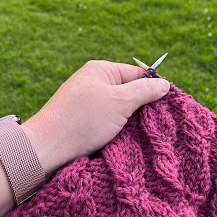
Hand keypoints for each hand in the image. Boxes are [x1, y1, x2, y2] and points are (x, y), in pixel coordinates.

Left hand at [22, 60, 169, 176]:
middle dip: (142, 105)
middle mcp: (93, 82)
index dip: (153, 87)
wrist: (48, 147)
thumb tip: (165, 84)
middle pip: (128, 90)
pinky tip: (125, 136)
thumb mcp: (120, 101)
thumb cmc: (83, 120)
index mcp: (101, 69)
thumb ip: (145, 90)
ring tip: (142, 131)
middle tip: (157, 121)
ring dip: (130, 119)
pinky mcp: (84, 118)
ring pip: (120, 107)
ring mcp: (88, 100)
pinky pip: (108, 118)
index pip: (137, 73)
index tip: (168, 104)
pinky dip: (117, 126)